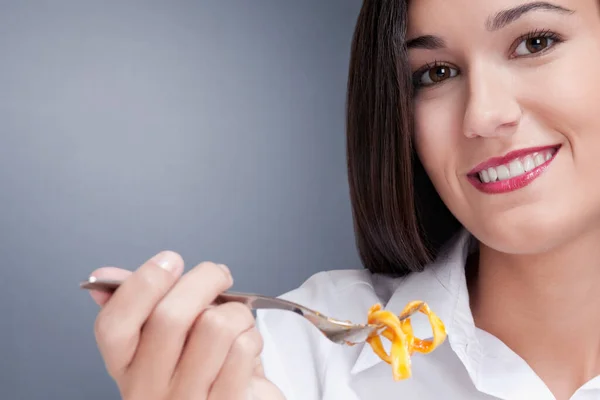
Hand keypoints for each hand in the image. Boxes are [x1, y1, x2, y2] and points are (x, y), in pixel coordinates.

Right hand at [89, 251, 284, 399]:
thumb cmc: (202, 370)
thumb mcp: (167, 340)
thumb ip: (141, 305)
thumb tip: (105, 276)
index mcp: (127, 368)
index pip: (113, 325)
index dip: (140, 285)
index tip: (169, 261)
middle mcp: (150, 390)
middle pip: (170, 318)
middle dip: (204, 280)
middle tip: (219, 275)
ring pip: (214, 327)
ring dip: (236, 311)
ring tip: (236, 318)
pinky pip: (242, 347)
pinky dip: (251, 335)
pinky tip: (245, 346)